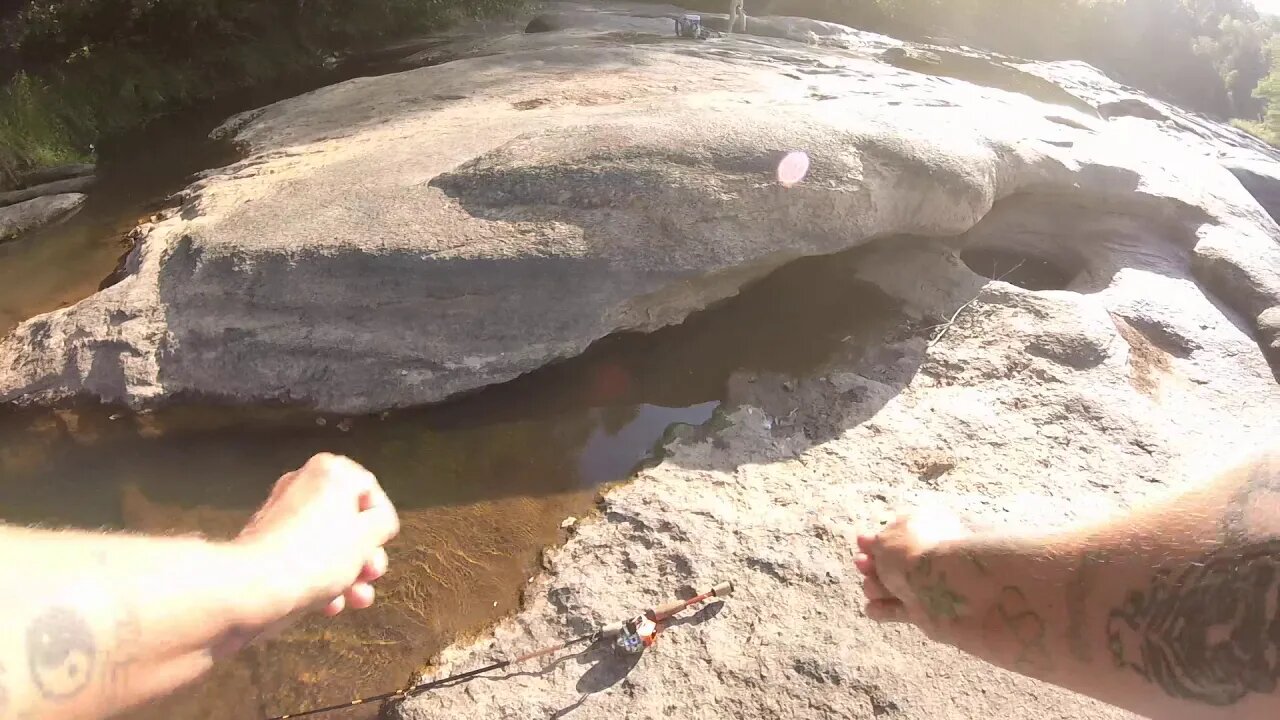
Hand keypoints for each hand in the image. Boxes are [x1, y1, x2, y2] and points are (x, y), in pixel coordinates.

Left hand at [236, 453, 399, 621]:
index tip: (383, 544)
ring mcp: (282, 517)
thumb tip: (378, 521)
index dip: (381, 521)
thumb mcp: (368, 535)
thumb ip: (382, 522)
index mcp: (329, 472)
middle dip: (365, 553)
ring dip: (348, 573)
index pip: (370, 489)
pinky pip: (304, 559)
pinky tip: (329, 605)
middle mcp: (302, 486)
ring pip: (328, 544)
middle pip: (349, 520)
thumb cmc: (317, 555)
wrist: (256, 588)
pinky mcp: (267, 547)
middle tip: (371, 574)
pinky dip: (319, 580)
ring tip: (357, 598)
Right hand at [854, 508, 971, 628]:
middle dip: (871, 564)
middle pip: (891, 562)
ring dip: (874, 587)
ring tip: (873, 588)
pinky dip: (882, 610)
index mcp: (927, 530)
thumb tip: (867, 541)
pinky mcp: (922, 612)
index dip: (877, 540)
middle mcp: (928, 557)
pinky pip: (896, 610)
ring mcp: (925, 585)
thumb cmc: (913, 554)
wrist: (940, 589)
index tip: (861, 543)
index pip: (899, 534)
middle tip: (862, 564)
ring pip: (890, 586)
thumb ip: (874, 542)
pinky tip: (873, 607)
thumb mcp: (885, 538)